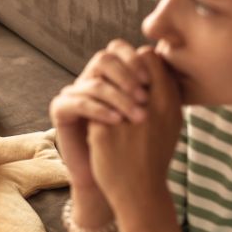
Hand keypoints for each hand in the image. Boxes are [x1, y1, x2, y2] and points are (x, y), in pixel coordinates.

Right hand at [49, 39, 151, 188]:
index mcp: (111, 76)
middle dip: (127, 75)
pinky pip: (79, 102)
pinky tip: (117, 121)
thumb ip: (158, 86)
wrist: (117, 181)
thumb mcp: (152, 112)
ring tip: (138, 116)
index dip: (136, 60)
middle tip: (145, 96)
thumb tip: (170, 61)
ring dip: (119, 97)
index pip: (119, 50)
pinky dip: (100, 110)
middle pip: (104, 58)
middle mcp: (91, 80)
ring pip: (95, 82)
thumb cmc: (139, 147)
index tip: (152, 80)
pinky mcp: (61, 110)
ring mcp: (74, 94)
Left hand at [87, 49, 182, 213]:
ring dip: (102, 86)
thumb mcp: (171, 123)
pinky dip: (91, 109)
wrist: (140, 192)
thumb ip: (165, 95)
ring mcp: (124, 118)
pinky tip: (92, 118)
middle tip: (112, 78)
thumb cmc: (154, 156)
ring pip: (104, 82)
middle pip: (126, 64)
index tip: (131, 72)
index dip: (137, 60)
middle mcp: (149, 106)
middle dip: (117, 68)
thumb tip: (156, 66)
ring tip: (101, 95)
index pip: (150, 57)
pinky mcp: (102, 132)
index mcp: (168, 102)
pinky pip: (91, 106)